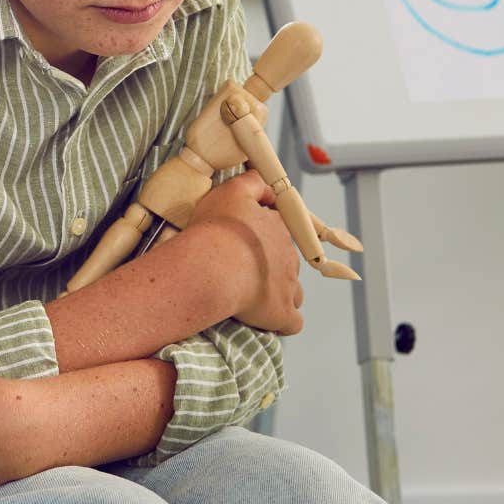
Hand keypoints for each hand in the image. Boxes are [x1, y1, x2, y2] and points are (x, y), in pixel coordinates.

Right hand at [186, 170, 304, 334]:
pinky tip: (267, 320)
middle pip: (287, 263)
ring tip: (253, 296)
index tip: (247, 244)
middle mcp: (289, 257)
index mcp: (279, 229)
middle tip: (241, 271)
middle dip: (270, 268)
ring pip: (293, 292)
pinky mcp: (282, 314)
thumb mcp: (231, 192)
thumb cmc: (215, 231)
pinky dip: (282, 321)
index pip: (282, 233)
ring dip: (278, 294)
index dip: (265, 238)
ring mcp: (288, 287)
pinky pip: (292, 322)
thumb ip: (253, 182)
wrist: (210, 268)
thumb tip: (267, 181)